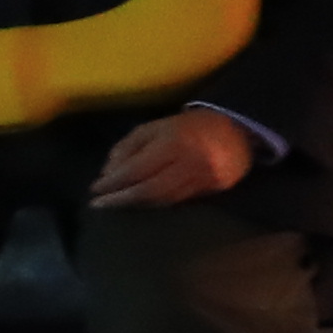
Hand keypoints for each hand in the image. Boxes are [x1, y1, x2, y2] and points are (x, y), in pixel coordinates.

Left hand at [89, 105, 257, 210]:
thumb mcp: (154, 127)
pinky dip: (155, 204)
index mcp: (174, 143)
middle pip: (148, 190)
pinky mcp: (215, 191)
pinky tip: (140, 204)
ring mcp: (205, 180)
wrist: (237, 131)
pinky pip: (178, 202)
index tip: (95, 189)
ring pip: (163, 200)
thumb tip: (108, 174)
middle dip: (120, 199)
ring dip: (135, 205)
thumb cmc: (187, 127)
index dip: (113, 182)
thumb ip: (128, 148)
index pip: (136, 170)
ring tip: (115, 205)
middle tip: (99, 204)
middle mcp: (190, 163)